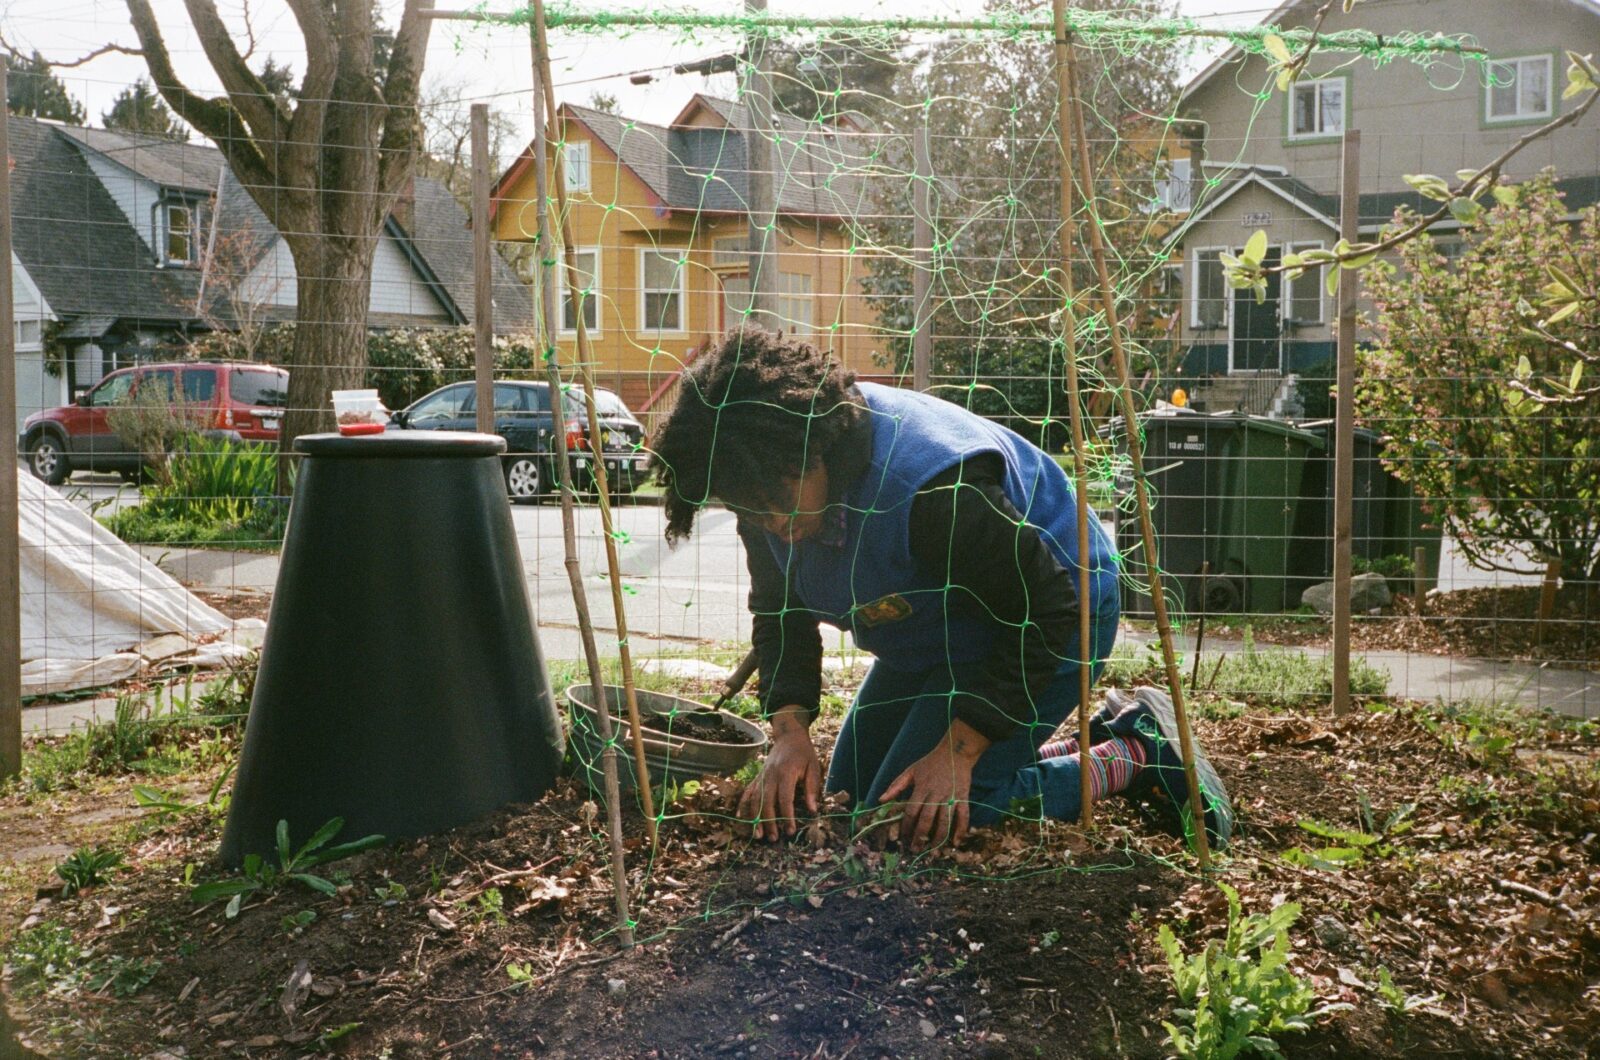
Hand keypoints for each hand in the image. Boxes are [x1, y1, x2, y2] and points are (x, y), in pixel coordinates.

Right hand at [736, 707, 821, 841]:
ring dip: (755, 818)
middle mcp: (770, 775)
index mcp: (786, 773)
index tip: (790, 831)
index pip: (785, 799)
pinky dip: (743, 806)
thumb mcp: (814, 767)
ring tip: (757, 835)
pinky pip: (748, 792)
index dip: (787, 816)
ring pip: (754, 800)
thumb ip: (812, 788)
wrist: (789, 736)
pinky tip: (741, 819)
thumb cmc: (804, 753)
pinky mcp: (758, 777)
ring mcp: (762, 776)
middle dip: (769, 822)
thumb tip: (812, 810)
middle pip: (767, 802)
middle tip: (773, 839)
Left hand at [880, 720, 990, 851]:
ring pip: (945, 821)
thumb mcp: (911, 771)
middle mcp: (936, 795)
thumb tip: (881, 800)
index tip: (903, 838)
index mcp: (921, 788)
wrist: (955, 752)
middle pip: (927, 819)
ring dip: (938, 838)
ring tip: (932, 851)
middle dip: (920, 836)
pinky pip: (963, 816)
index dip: (906, 826)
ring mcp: (951, 797)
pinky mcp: (963, 798)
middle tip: (915, 850)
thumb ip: (896, 786)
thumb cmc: (931, 762)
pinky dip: (961, 830)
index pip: (912, 811)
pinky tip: (955, 843)